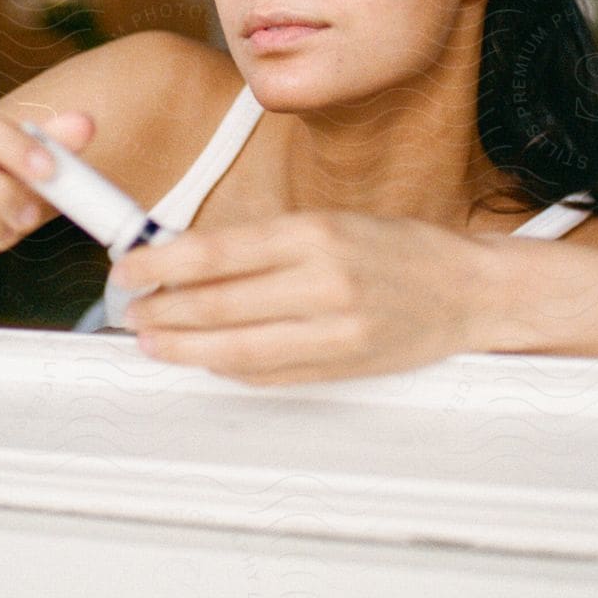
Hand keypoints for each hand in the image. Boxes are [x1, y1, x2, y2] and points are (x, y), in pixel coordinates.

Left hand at [113, 210, 490, 384]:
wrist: (469, 290)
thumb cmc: (400, 249)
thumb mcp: (331, 223)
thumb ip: (263, 243)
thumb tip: (189, 258)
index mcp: (317, 234)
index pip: (217, 252)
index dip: (161, 262)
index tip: (128, 266)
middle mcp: (324, 283)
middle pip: (218, 305)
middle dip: (162, 310)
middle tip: (130, 310)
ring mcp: (335, 332)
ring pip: (237, 349)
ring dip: (185, 348)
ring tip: (152, 341)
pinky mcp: (342, 368)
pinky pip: (268, 375)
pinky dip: (229, 368)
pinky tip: (205, 360)